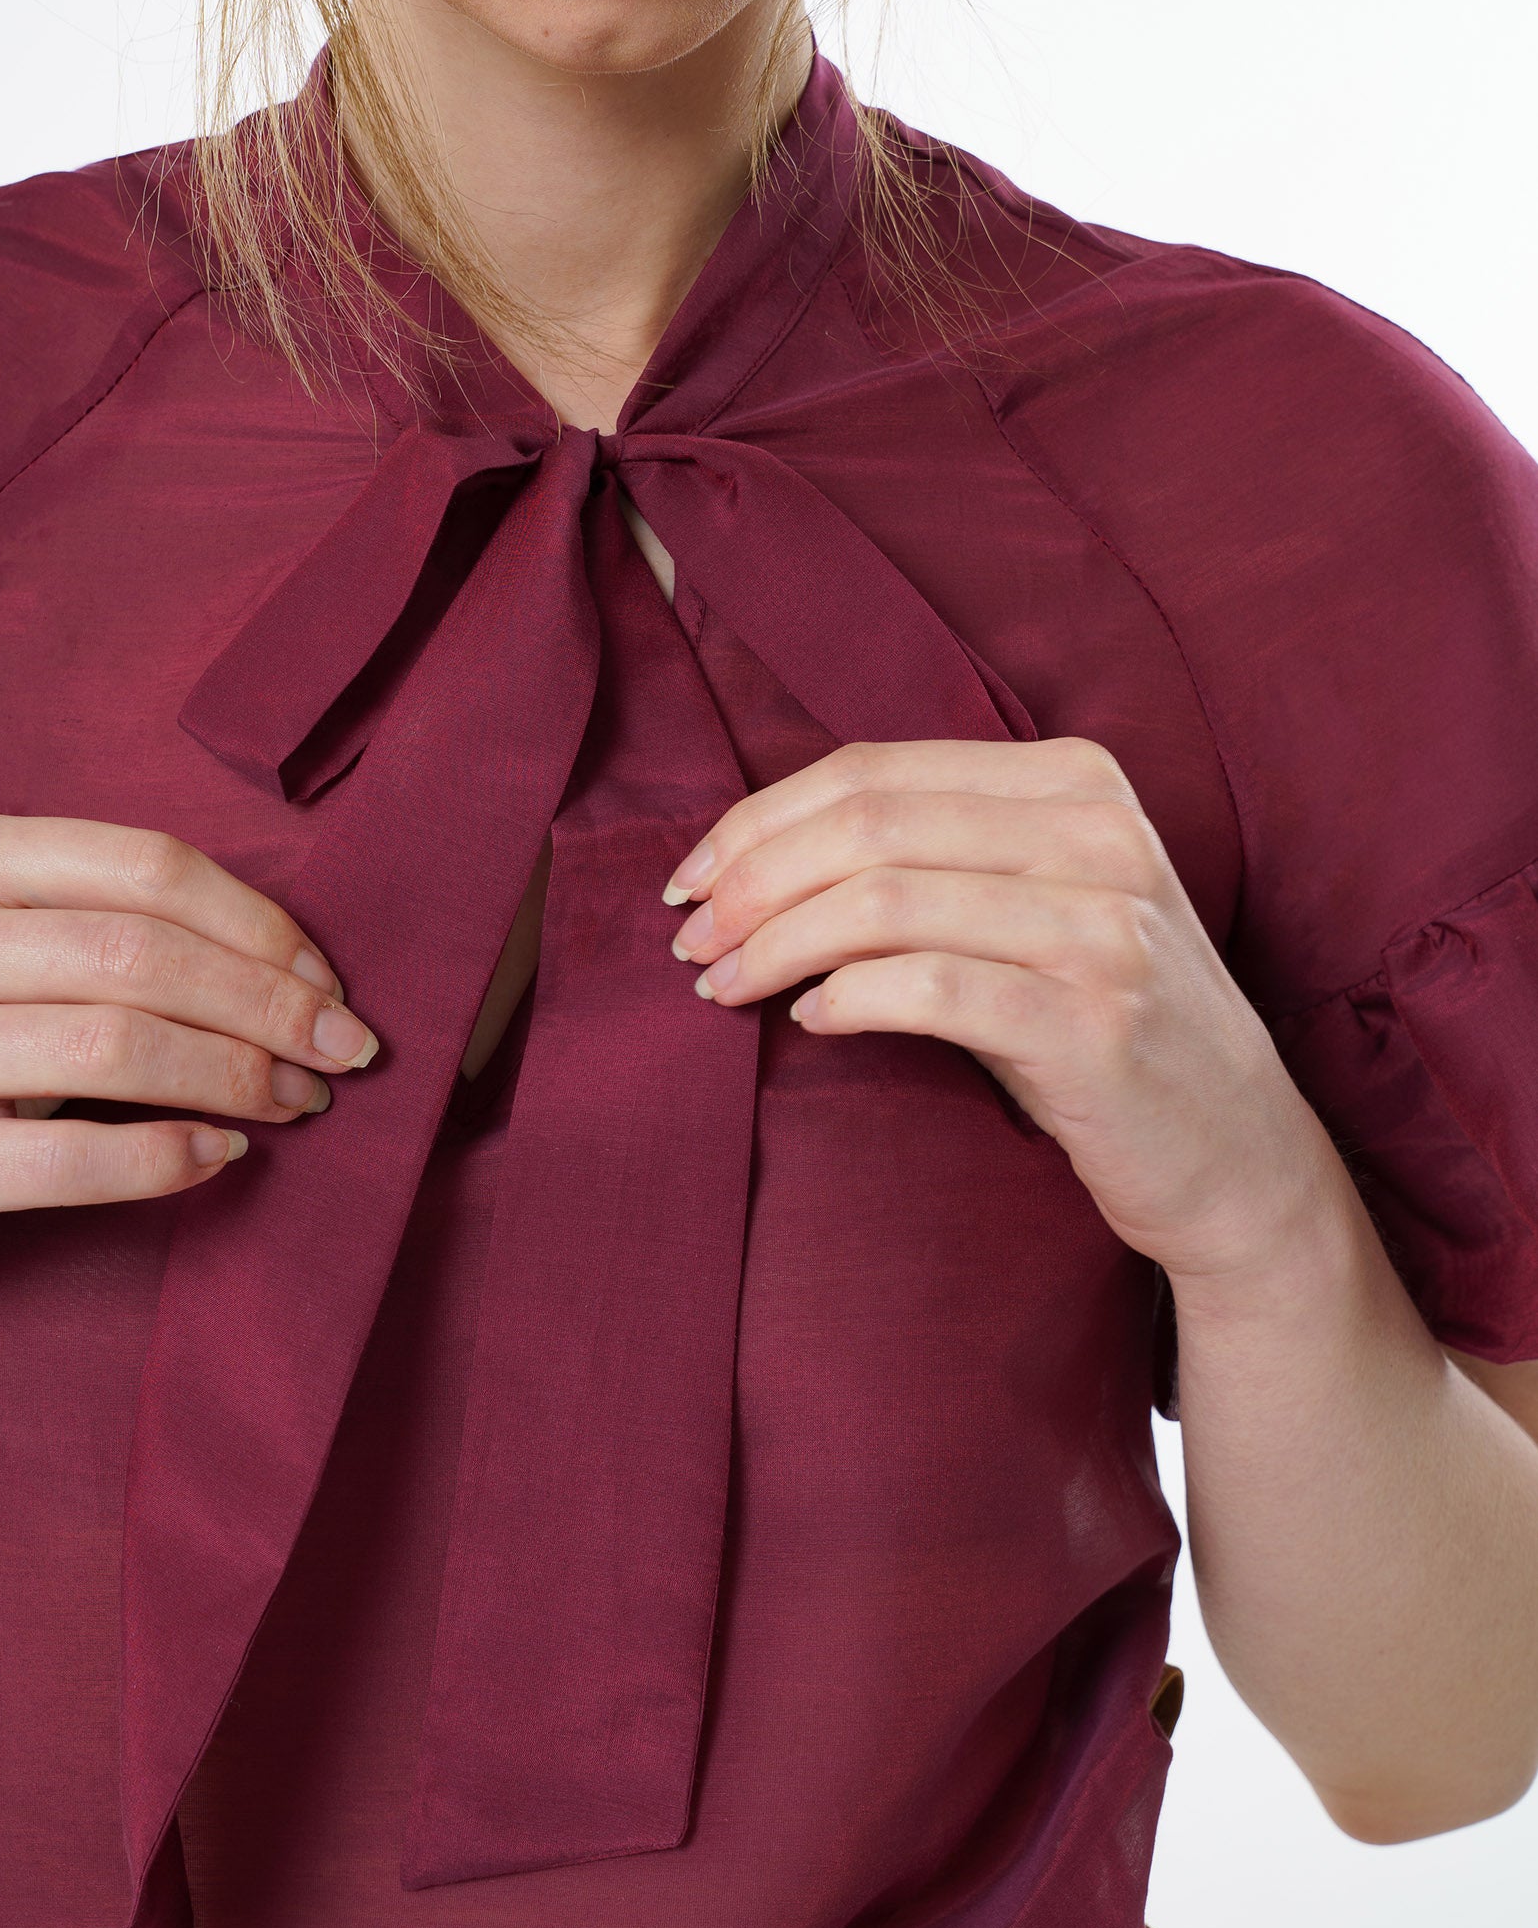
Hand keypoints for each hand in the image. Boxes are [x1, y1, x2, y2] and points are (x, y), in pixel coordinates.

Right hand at [0, 812, 378, 1321]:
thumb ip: (97, 922)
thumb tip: (295, 963)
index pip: (144, 866)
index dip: (259, 925)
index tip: (330, 982)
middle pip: (141, 955)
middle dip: (270, 1006)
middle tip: (346, 1052)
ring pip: (115, 1048)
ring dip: (238, 1078)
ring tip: (298, 1103)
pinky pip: (69, 1158)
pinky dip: (168, 1157)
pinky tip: (221, 1156)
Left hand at [662, 737, 1337, 1282]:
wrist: (1238, 1156)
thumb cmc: (1101, 1026)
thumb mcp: (1038, 905)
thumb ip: (935, 855)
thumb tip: (752, 855)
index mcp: (1077, 779)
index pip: (874, 771)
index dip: (759, 820)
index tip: (691, 879)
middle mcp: (1099, 834)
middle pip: (868, 825)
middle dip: (751, 880)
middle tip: (689, 939)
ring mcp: (1106, 927)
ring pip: (885, 899)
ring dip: (776, 945)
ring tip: (722, 987)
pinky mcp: (1095, 1023)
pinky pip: (930, 988)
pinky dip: (847, 998)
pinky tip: (811, 1021)